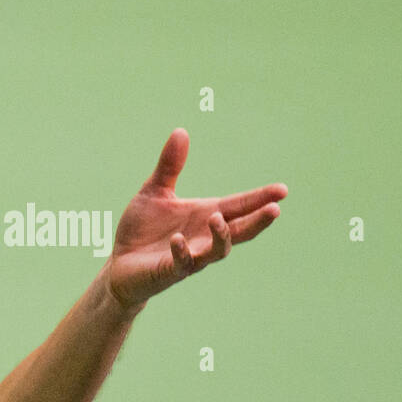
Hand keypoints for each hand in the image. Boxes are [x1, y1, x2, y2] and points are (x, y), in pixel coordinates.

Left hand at [102, 128, 286, 311]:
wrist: (118, 263)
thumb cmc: (141, 230)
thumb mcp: (155, 191)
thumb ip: (170, 166)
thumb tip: (181, 131)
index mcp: (205, 215)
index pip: (239, 206)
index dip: (260, 198)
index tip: (282, 190)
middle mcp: (204, 237)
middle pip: (240, 231)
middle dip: (258, 221)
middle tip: (274, 209)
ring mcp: (191, 256)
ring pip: (217, 251)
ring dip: (221, 236)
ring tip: (218, 218)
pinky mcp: (170, 270)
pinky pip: (183, 263)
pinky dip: (183, 251)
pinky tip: (177, 240)